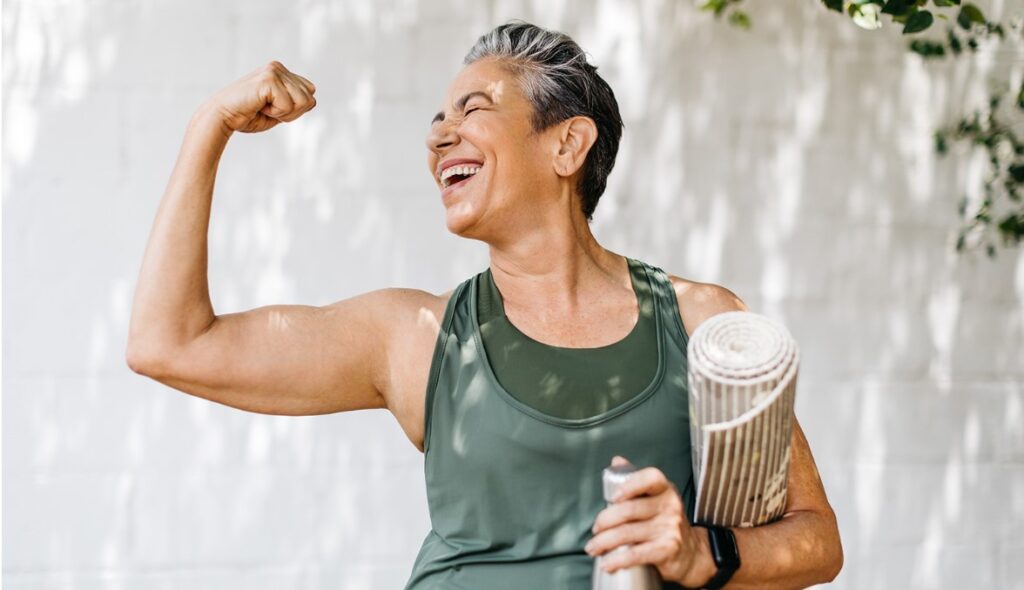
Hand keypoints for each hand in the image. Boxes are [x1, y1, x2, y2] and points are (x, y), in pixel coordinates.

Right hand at [201, 60, 316, 133]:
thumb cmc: (247, 116)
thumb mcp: (278, 110)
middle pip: (310, 99)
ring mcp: (274, 70)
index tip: (273, 109)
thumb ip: (295, 103)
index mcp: (281, 72)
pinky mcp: (269, 79)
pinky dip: (276, 113)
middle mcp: (278, 67)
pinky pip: (289, 105)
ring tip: (263, 107)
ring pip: (303, 102)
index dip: (296, 109)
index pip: (310, 93)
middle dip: (292, 113)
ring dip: (284, 113)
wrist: (222, 117)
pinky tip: (259, 106)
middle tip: (267, 110)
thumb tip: (313, 100)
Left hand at [584, 456, 709, 584]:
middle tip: (595, 529)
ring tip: (593, 548)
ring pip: (627, 533)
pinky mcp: (667, 549)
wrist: (692, 554)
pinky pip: (637, 554)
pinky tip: (607, 563)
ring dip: (604, 542)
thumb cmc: (666, 522)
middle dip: (605, 520)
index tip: (612, 497)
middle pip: (629, 509)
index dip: (630, 485)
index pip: (650, 478)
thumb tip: (617, 460)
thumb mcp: (656, 497)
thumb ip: (635, 479)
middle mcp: (669, 506)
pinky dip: (617, 560)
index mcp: (664, 489)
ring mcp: (670, 528)